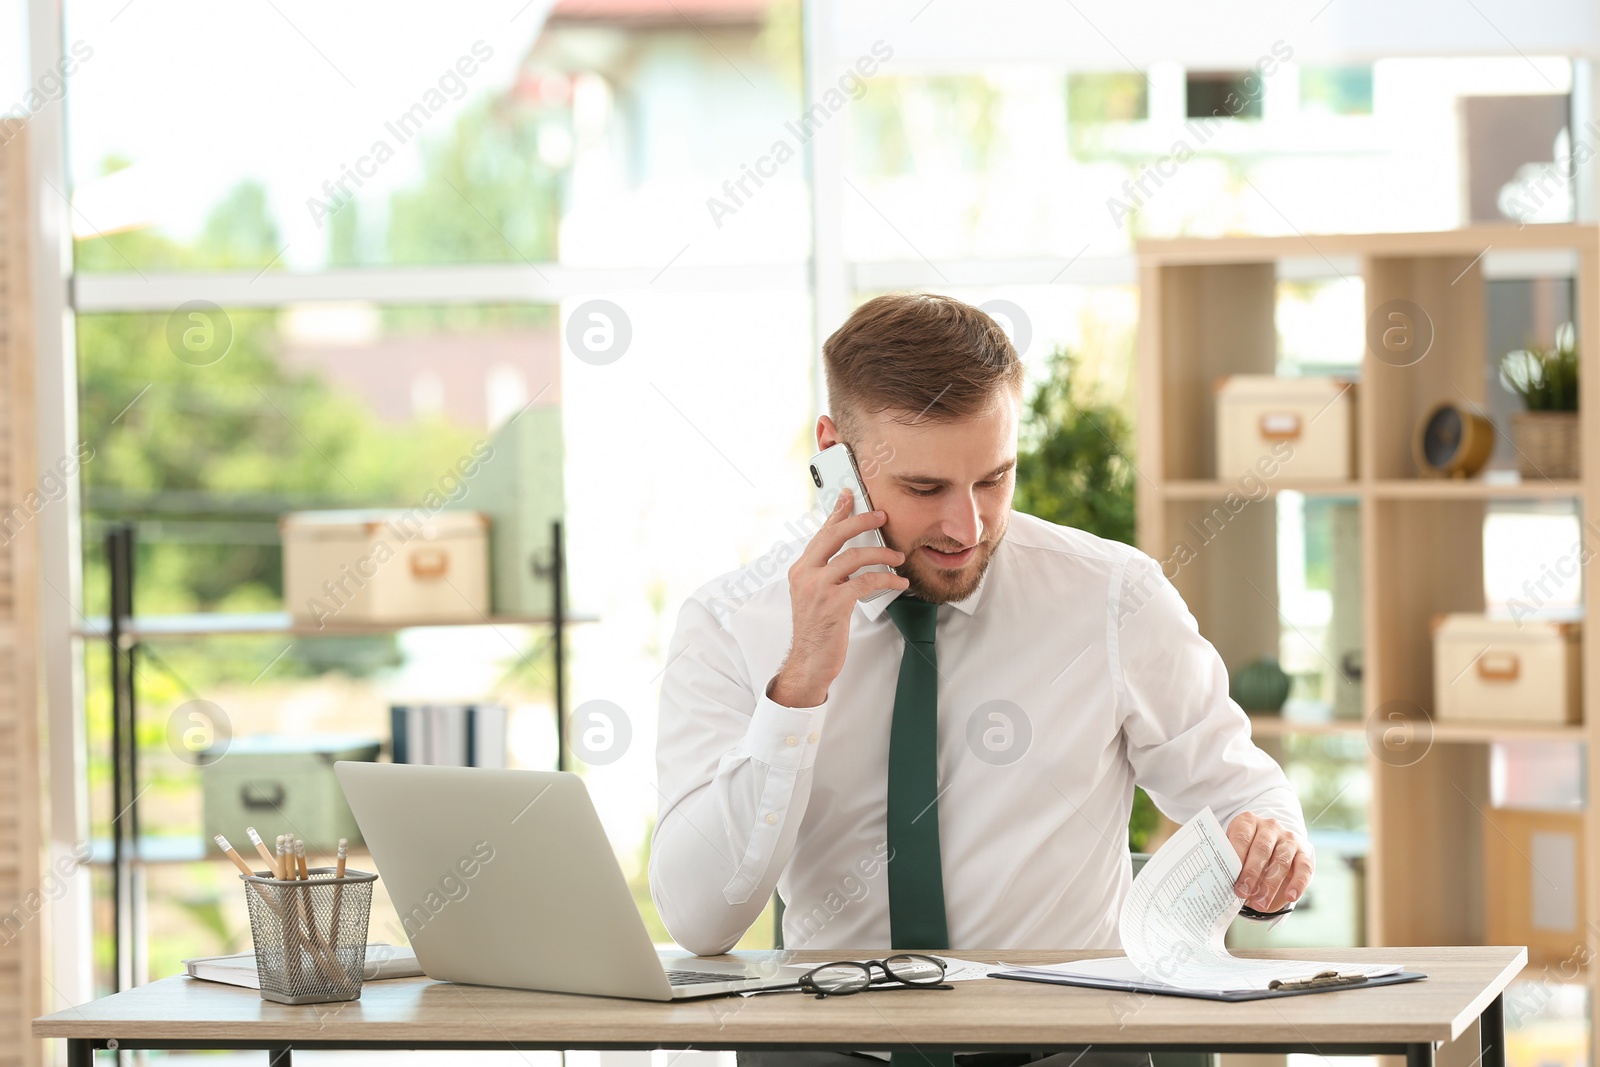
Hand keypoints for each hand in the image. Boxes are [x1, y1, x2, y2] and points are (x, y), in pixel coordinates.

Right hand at [768, 488, 908, 706]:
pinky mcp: (834, 603)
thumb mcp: (815, 596)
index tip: (850, 495)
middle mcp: (806, 574)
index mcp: (801, 569)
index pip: (821, 533)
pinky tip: (899, 583)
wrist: (809, 661)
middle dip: (861, 521)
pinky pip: (866, 582)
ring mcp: (818, 588)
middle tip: (882, 515)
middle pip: (835, 535)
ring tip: (898, 557)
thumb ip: (826, 573)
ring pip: (854, 557)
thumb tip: (849, 554)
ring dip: (881, 554)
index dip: (837, 512)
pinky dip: (887, 580)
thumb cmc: (817, 630)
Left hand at [1226, 811, 1312, 913]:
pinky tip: (1291, 897)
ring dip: (1270, 885)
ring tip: (1260, 903)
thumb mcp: (1234, 850)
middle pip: (1261, 849)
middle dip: (1251, 873)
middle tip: (1242, 892)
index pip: (1242, 837)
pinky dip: (1298, 883)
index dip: (1237, 857)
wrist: (1272, 845)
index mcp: (1248, 821)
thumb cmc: (1246, 850)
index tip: (1230, 877)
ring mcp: (1288, 838)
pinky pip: (1304, 867)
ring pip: (1281, 861)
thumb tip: (1220, 882)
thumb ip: (1229, 861)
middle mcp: (1269, 826)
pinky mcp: (1303, 852)